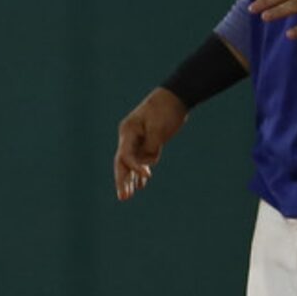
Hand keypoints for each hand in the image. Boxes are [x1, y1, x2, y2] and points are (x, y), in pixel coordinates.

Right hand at [113, 87, 186, 201]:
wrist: (174, 97)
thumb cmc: (165, 110)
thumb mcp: (159, 129)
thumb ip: (151, 146)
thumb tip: (147, 161)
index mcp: (128, 131)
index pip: (126, 155)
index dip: (135, 168)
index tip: (148, 177)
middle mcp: (129, 136)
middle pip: (123, 162)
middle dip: (122, 180)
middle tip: (123, 198)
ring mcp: (137, 139)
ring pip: (130, 163)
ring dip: (129, 179)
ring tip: (127, 197)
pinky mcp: (146, 141)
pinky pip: (140, 160)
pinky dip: (139, 171)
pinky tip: (140, 185)